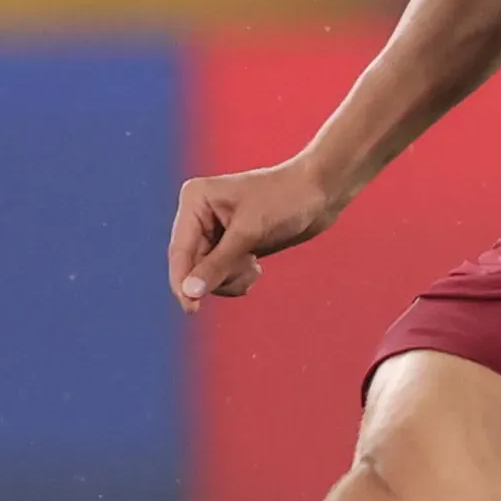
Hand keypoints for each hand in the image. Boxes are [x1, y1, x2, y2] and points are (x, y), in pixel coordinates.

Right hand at [168, 158, 344, 308]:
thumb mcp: (249, 232)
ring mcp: (214, 230)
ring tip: (254, 267)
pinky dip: (237, 278)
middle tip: (249, 267)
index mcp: (195, 200)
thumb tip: (190, 293)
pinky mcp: (230, 244)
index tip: (192, 308)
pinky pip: (222, 274)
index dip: (183, 282)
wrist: (320, 192)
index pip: (180, 250)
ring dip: (231, 278)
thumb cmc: (285, 199)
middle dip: (220, 275)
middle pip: (193, 266)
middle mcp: (199, 214)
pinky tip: (255, 268)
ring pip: (207, 274)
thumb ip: (218, 264)